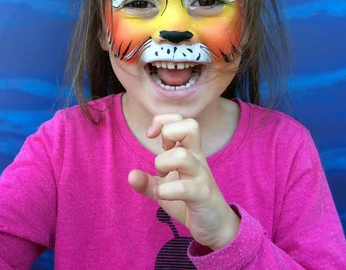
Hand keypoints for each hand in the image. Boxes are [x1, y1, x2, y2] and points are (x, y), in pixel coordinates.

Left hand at [128, 114, 239, 249]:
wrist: (215, 225)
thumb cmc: (189, 200)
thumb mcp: (164, 189)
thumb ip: (147, 182)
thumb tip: (130, 175)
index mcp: (189, 152)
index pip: (181, 120)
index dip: (163, 121)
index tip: (151, 136)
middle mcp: (197, 159)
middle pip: (191, 126)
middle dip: (168, 133)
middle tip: (162, 151)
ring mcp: (201, 176)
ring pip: (183, 156)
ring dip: (163, 163)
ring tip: (161, 175)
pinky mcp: (203, 195)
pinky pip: (184, 187)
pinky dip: (166, 190)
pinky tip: (161, 194)